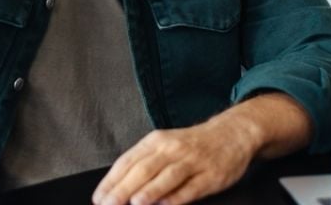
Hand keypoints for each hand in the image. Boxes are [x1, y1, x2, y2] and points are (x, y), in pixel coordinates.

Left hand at [92, 120, 258, 204]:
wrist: (232, 133)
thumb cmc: (192, 144)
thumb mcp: (165, 145)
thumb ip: (144, 164)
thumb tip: (118, 187)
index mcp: (156, 141)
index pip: (127, 161)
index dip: (111, 180)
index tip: (98, 197)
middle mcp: (172, 149)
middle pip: (144, 169)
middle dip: (124, 189)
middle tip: (108, 204)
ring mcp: (192, 161)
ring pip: (167, 176)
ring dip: (150, 190)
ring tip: (135, 202)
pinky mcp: (211, 175)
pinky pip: (192, 187)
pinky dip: (177, 196)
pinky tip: (166, 204)